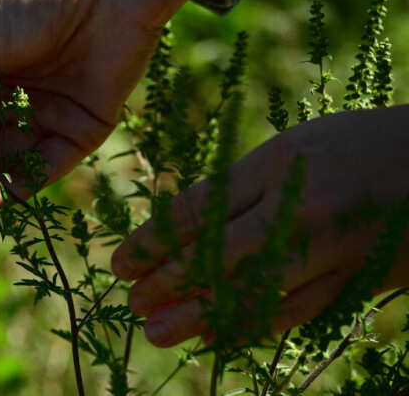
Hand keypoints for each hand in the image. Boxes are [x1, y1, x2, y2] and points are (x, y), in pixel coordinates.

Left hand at [111, 105, 408, 347]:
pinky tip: (220, 335)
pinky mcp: (359, 279)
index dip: (152, 241)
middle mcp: (300, 208)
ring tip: (159, 333)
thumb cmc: (358, 145)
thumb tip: (184, 225)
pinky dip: (253, 326)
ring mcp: (332, 248)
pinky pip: (297, 311)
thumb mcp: (294, 147)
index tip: (120, 263)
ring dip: (200, 316)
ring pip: (254, 293)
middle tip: (131, 304)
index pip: (198, 209)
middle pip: (217, 256)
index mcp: (277, 164)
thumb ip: (243, 185)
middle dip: (166, 283)